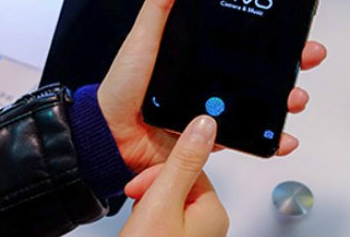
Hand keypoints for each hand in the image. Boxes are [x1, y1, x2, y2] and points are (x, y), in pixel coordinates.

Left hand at [98, 0, 326, 171]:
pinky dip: (268, 140)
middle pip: (257, 70)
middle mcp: (206, 80)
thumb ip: (159, 5)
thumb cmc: (122, 85)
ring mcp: (210, 108)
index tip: (291, 27)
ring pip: (257, 103)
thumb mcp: (143, 38)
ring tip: (295, 97)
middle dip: (288, 65)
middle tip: (306, 57)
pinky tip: (282, 138)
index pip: (240, 40)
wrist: (110, 133)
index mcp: (194, 54)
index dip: (268, 35)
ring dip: (283, 100)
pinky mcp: (209, 135)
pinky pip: (244, 137)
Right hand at [119, 115, 227, 236]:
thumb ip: (182, 160)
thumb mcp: (162, 200)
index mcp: (213, 211)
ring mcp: (192, 234)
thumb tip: (205, 125)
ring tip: (137, 223)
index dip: (156, 172)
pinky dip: (146, 219)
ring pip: (164, 200)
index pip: (186, 167)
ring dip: (146, 205)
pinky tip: (137, 229)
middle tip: (138, 206)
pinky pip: (160, 217)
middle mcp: (207, 224)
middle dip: (150, 189)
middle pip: (175, 182)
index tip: (138, 184)